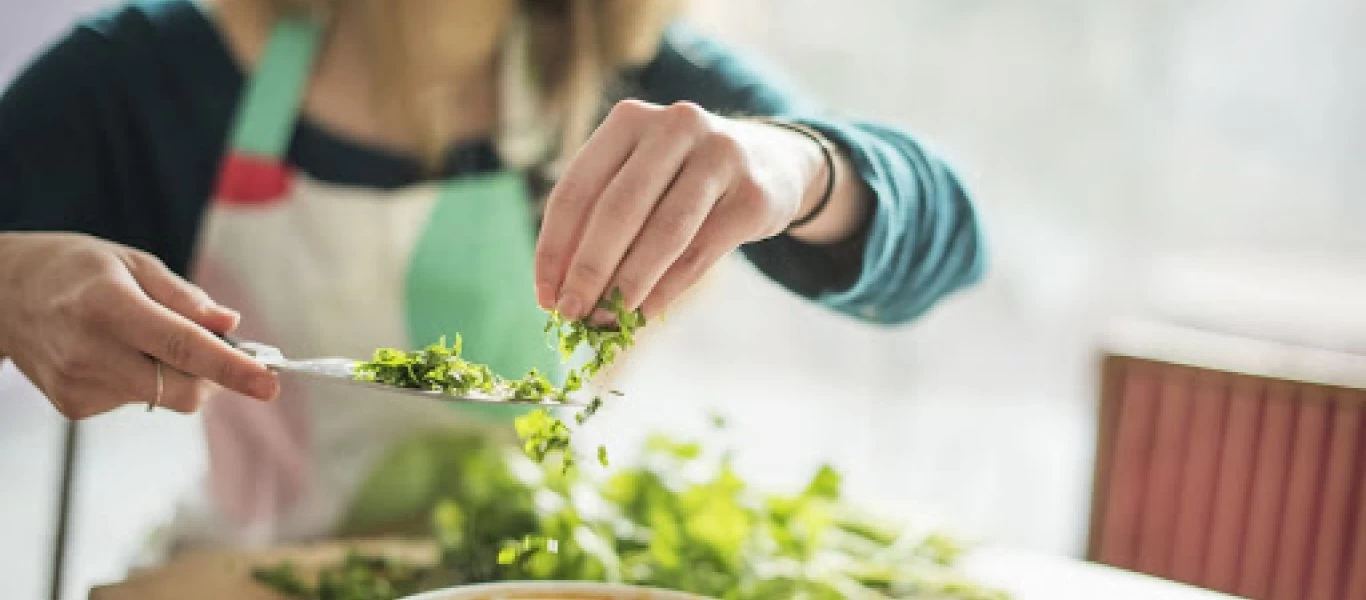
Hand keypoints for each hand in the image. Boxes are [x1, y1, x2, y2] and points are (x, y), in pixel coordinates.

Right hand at [0, 233, 278, 418]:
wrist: (4, 295)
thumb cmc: (75, 270)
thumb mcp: (133, 262)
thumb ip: (185, 298)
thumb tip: (230, 326)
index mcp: (109, 306)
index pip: (183, 347)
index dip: (232, 368)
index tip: (269, 383)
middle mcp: (90, 352)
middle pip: (181, 390)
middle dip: (212, 376)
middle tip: (215, 348)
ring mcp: (78, 385)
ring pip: (163, 397)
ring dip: (173, 373)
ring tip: (139, 337)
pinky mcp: (74, 406)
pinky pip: (137, 401)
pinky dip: (144, 380)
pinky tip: (114, 353)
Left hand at [535, 100, 838, 320]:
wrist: (772, 162)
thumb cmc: (682, 179)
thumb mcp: (639, 177)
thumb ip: (599, 220)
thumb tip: (561, 292)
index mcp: (630, 119)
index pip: (577, 188)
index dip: (555, 247)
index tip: (545, 296)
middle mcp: (676, 125)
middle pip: (618, 208)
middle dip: (588, 269)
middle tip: (571, 313)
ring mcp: (721, 156)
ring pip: (663, 232)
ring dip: (628, 284)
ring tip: (606, 320)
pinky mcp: (753, 194)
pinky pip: (701, 251)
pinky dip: (668, 288)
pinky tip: (645, 312)